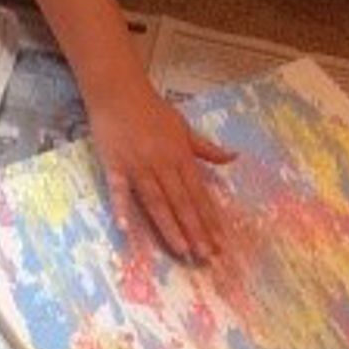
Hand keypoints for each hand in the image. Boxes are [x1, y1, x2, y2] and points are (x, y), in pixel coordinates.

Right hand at [88, 76, 234, 261]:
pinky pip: (118, 190)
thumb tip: (234, 157)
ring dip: (169, 227)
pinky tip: (125, 229)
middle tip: (206, 256)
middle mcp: (163, 164)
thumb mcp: (184, 127)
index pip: (199, 194)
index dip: (210, 219)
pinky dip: (122, 208)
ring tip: (182, 250)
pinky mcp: (114, 165)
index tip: (220, 242)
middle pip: (181, 203)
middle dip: (195, 230)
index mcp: (181, 156)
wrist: (119, 91)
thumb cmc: (152, 111)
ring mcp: (138, 166)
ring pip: (156, 202)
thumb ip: (207, 148)